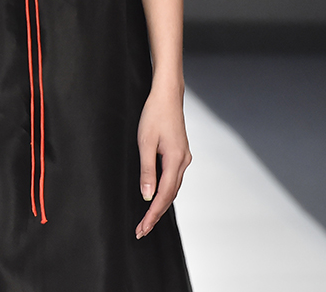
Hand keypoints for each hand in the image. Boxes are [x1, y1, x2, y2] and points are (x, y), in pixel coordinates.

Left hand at [135, 83, 191, 238]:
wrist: (167, 96)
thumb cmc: (154, 115)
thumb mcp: (145, 143)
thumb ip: (147, 171)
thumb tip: (147, 196)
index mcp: (176, 161)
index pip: (164, 195)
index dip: (152, 214)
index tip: (142, 228)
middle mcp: (183, 162)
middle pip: (170, 196)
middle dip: (155, 214)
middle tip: (142, 230)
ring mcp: (184, 158)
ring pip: (173, 188)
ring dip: (160, 204)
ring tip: (146, 219)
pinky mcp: (180, 154)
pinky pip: (173, 178)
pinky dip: (165, 191)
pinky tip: (156, 196)